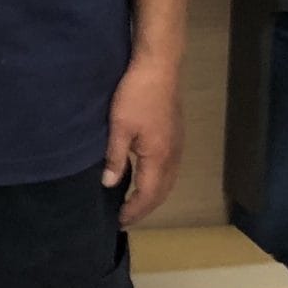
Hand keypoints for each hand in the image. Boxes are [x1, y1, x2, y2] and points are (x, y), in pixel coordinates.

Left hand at [104, 57, 183, 226]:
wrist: (159, 66)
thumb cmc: (136, 94)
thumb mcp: (119, 127)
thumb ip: (115, 158)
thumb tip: (109, 184)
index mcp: (158, 157)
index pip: (148, 195)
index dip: (134, 210)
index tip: (120, 221)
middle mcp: (173, 155)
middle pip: (162, 192)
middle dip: (145, 208)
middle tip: (127, 217)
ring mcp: (178, 145)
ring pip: (169, 181)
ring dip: (154, 195)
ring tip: (136, 202)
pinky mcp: (177, 134)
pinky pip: (170, 169)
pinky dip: (159, 181)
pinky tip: (147, 177)